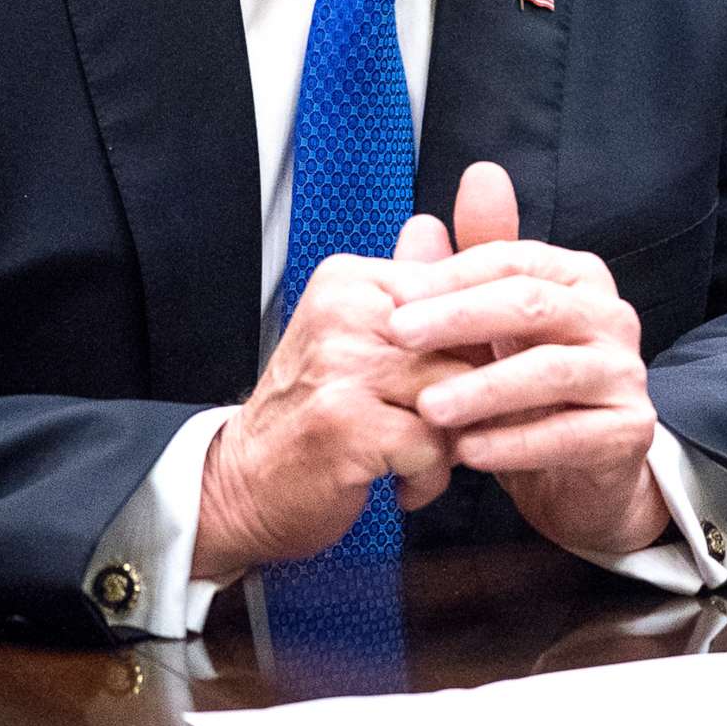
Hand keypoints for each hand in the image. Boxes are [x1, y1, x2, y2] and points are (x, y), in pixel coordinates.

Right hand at [191, 235, 469, 579]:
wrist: (243, 485)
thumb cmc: (314, 413)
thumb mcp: (362, 340)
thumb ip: (422, 297)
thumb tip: (481, 240)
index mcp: (351, 282)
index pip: (463, 287)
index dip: (483, 342)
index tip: (461, 375)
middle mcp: (344, 313)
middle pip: (466, 342)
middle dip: (471, 395)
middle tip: (439, 423)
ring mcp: (342, 367)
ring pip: (457, 392)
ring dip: (449, 439)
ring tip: (416, 453)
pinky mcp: (347, 424)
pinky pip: (434, 444)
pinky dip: (429, 475)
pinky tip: (401, 481)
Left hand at [387, 163, 671, 555]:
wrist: (581, 475)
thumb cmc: (528, 392)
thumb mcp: (493, 331)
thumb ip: (470, 268)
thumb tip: (454, 193)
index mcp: (578, 279)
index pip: (515, 260)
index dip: (454, 276)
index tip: (396, 300)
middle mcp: (610, 317)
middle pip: (533, 303)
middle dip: (460, 318)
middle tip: (399, 336)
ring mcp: (625, 373)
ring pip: (552, 370)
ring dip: (484, 388)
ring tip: (427, 407)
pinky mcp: (629, 431)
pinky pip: (570, 434)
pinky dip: (515, 443)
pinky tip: (467, 452)